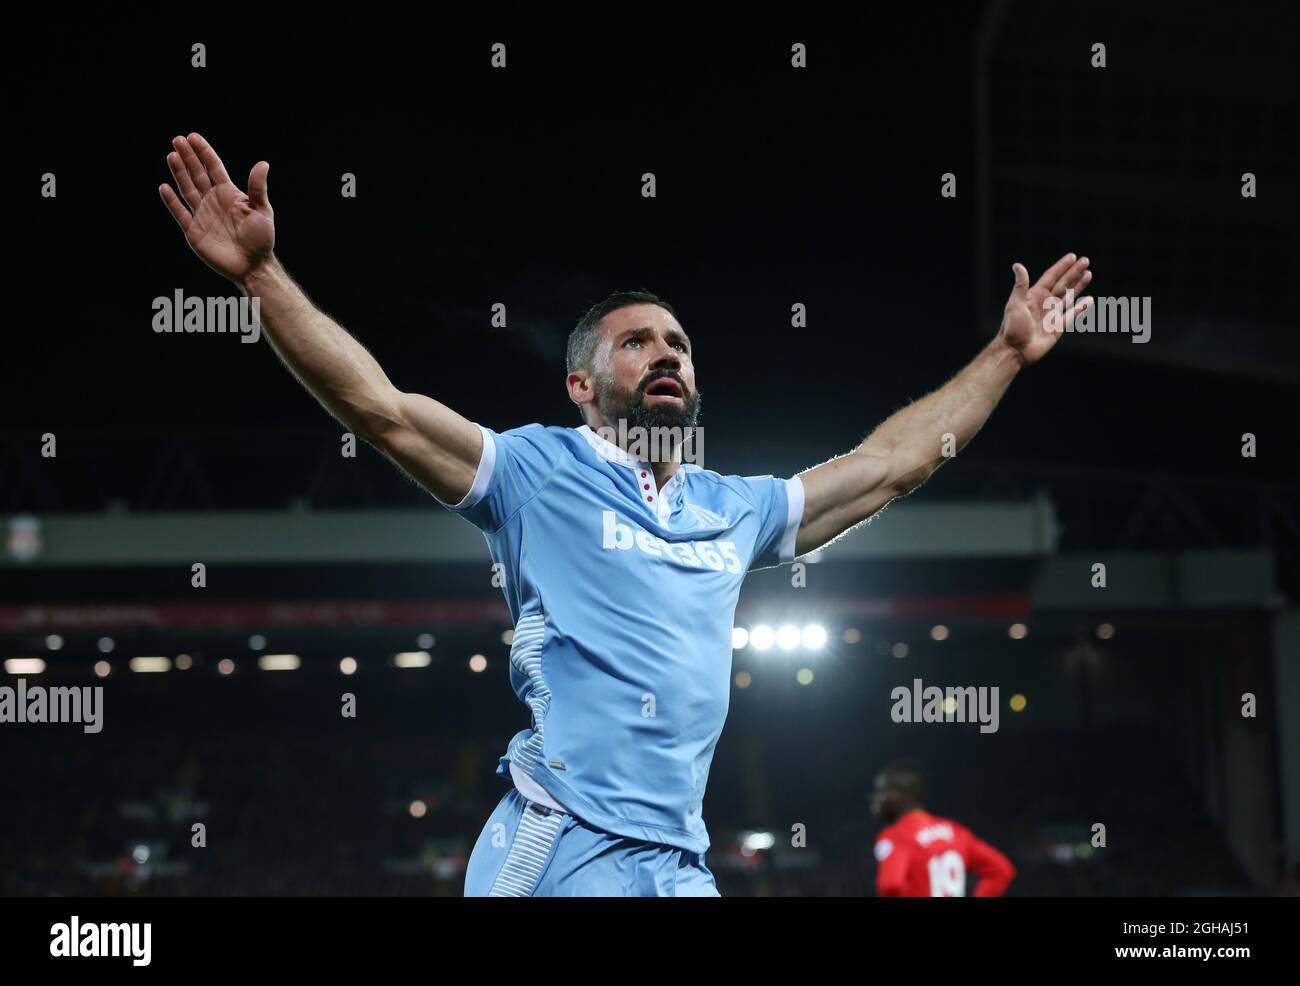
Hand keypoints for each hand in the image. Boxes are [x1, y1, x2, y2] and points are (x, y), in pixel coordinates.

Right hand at [159, 133, 273, 283]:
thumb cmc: (261, 238)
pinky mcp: (194, 231)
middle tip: (178, 139)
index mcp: (229, 194)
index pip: (213, 168)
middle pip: (197, 174)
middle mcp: (213, 201)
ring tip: (172, 155)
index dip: (204, 152)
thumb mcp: (262, 211)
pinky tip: (165, 187)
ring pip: (187, 189)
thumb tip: (263, 164)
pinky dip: (172, 201)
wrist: (253, 265)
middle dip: (188, 157)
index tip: (193, 137)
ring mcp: (202, 215)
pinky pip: (180, 213)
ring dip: (179, 173)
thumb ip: (258, 188)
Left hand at [998, 252, 1092, 366]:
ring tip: (1088, 273)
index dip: (1061, 267)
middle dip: (1074, 272)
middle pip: (1062, 284)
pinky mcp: (1057, 328)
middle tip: (1086, 260)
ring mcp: (1052, 315)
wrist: (1014, 351)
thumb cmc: (1011, 328)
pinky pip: (1072, 315)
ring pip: (1068, 296)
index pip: (1051, 277)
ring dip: (1078, 285)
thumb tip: (1018, 265)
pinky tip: (1089, 300)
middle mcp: (1044, 303)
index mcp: (1034, 296)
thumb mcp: (1015, 304)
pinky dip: (1080, 308)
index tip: (1072, 256)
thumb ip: (1020, 285)